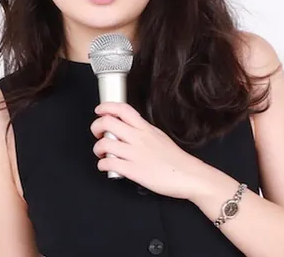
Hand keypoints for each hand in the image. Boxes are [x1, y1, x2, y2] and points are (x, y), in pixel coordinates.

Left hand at [90, 102, 208, 199]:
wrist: (188, 175)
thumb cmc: (175, 158)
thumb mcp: (158, 135)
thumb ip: (142, 130)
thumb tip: (129, 126)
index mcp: (144, 128)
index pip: (122, 109)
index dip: (106, 107)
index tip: (100, 110)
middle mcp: (138, 138)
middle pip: (107, 122)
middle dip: (96, 126)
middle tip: (97, 133)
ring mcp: (135, 154)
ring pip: (104, 143)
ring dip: (97, 148)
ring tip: (101, 152)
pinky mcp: (133, 171)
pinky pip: (109, 163)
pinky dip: (102, 164)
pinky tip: (106, 165)